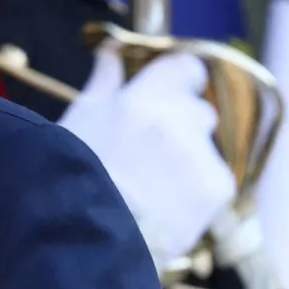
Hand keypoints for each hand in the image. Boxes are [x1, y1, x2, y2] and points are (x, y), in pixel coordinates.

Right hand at [56, 47, 236, 267]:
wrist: (86, 235)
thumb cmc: (71, 172)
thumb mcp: (80, 119)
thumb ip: (105, 81)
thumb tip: (110, 52)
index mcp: (146, 97)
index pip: (186, 66)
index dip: (177, 78)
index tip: (165, 90)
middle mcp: (181, 121)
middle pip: (198, 110)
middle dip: (179, 123)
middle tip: (148, 147)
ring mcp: (202, 157)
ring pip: (204, 148)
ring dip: (186, 158)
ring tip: (149, 186)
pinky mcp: (217, 190)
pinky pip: (212, 179)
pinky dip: (194, 189)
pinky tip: (162, 205)